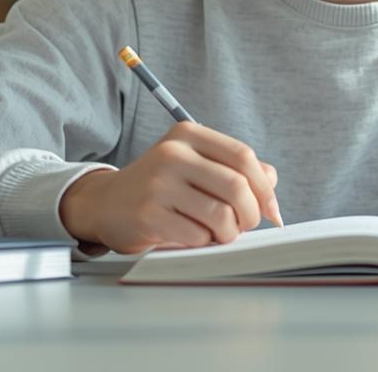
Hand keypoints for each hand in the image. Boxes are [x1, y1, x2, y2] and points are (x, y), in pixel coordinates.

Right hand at [57, 121, 280, 253]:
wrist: (105, 203)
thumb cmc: (160, 186)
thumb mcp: (194, 164)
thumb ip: (234, 169)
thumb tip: (272, 185)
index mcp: (187, 135)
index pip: (243, 156)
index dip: (265, 186)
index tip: (271, 209)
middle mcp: (172, 154)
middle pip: (237, 186)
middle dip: (251, 214)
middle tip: (245, 225)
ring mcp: (158, 184)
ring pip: (221, 215)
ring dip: (229, 232)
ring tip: (220, 233)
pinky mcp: (149, 215)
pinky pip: (198, 236)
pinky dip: (205, 243)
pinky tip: (194, 237)